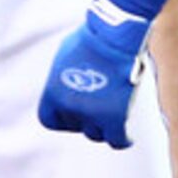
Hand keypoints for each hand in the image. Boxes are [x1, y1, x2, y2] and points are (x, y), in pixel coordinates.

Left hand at [38, 9, 148, 148]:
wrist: (114, 36)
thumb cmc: (92, 38)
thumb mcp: (66, 56)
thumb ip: (64, 76)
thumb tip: (70, 83)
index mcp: (52, 94)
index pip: (49, 120)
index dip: (61, 118)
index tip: (72, 112)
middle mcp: (69, 108)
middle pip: (76, 125)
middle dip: (86, 117)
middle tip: (99, 105)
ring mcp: (93, 115)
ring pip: (96, 134)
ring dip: (103, 126)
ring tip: (112, 118)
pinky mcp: (116, 118)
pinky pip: (118, 140)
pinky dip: (123, 139)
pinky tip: (128, 137)